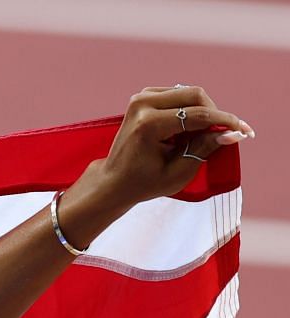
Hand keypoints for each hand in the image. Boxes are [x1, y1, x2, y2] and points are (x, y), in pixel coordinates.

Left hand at [81, 84, 253, 210]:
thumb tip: (233, 133)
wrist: (113, 181)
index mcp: (148, 124)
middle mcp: (142, 104)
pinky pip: (179, 95)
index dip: (225, 122)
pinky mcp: (144, 96)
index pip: (198, 115)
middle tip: (223, 134)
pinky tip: (188, 130)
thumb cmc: (144, 183)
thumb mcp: (178, 173)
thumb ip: (205, 149)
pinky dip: (191, 109)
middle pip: (196, 95)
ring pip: (189, 93)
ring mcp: (141, 97)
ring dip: (203, 111)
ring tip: (201, 136)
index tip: (245, 131)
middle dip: (215, 114)